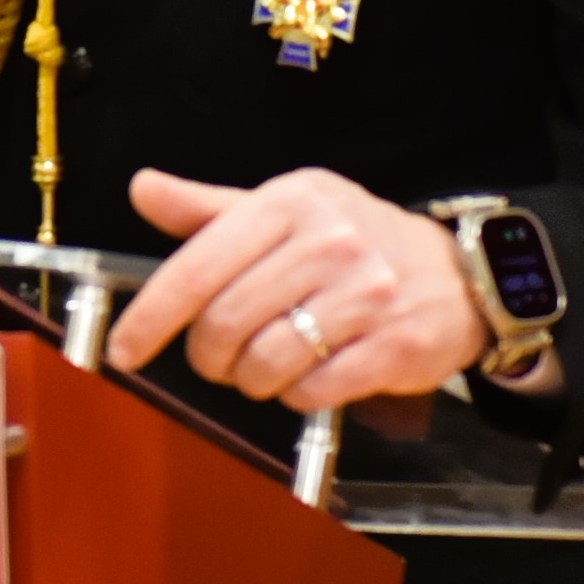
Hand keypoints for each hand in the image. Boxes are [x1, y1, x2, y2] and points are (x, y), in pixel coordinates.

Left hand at [115, 167, 484, 412]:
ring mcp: (367, 293)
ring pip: (266, 362)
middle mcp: (329, 241)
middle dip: (209, 356)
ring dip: (253, 379)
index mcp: (289, 203)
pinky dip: (298, 395)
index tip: (124, 350)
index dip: (152, 316)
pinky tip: (310, 376)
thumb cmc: (356, 243)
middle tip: (219, 359)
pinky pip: (313, 390)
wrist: (458, 273)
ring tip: (267, 367)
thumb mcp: (286, 209)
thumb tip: (143, 188)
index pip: (198, 266)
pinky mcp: (395, 345)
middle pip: (226, 323)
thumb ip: (211, 209)